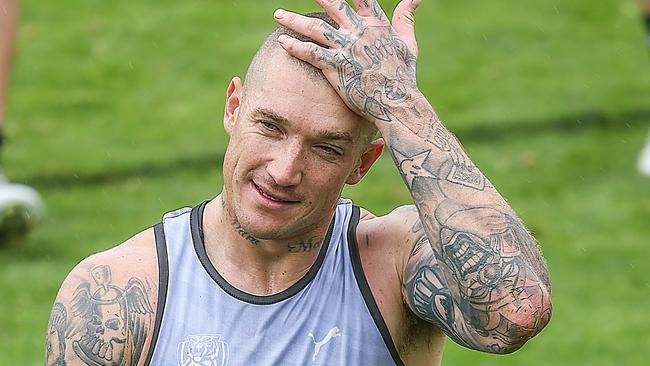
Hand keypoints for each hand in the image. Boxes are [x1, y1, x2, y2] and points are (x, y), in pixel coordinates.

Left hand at [274, 0, 421, 124]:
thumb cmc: (403, 76)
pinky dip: (295, 46)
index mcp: (376, 25)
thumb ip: (406, 18)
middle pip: (333, 4)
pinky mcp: (336, 67)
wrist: (397, 103)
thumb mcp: (408, 43)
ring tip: (278, 14)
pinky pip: (311, 53)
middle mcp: (359, 33)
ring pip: (315, 29)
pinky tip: (282, 41)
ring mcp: (347, 49)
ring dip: (294, 20)